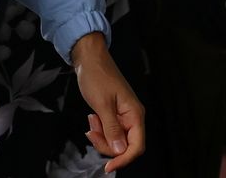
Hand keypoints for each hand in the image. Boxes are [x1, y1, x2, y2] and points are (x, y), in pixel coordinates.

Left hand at [72, 33, 145, 172]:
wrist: (89, 58)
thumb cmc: (97, 75)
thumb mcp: (102, 104)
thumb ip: (112, 129)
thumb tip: (121, 151)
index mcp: (135, 114)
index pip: (136, 146)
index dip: (124, 159)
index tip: (109, 167)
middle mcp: (132, 116)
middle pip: (125, 145)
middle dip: (107, 144)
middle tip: (92, 132)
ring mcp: (123, 115)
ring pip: (116, 139)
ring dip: (102, 136)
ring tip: (92, 120)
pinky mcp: (114, 113)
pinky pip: (110, 130)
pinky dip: (100, 129)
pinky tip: (93, 118)